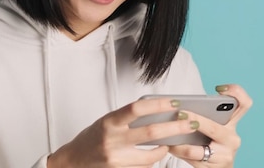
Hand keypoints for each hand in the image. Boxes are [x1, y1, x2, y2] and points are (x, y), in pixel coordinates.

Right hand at [48, 97, 200, 167]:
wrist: (73, 162)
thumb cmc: (91, 138)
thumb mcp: (106, 122)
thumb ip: (127, 118)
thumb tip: (156, 111)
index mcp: (109, 122)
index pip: (137, 108)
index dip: (159, 104)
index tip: (175, 102)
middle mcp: (112, 140)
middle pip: (151, 132)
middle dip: (175, 127)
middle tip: (190, 122)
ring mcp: (116, 158)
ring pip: (151, 154)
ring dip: (168, 146)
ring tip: (177, 139)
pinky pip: (145, 165)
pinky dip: (156, 158)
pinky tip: (162, 151)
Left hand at [168, 84, 252, 166]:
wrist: (216, 166)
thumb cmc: (209, 141)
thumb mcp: (211, 127)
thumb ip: (204, 114)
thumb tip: (178, 105)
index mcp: (232, 123)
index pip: (244, 104)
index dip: (236, 93)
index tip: (218, 88)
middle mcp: (232, 138)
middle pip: (215, 127)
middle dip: (196, 119)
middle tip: (180, 113)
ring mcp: (225, 155)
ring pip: (199, 149)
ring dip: (180, 141)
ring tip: (167, 134)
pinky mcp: (215, 167)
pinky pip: (193, 159)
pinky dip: (179, 151)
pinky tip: (169, 146)